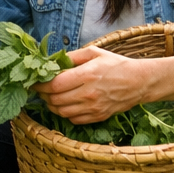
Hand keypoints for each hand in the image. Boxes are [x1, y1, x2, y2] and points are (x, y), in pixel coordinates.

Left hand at [32, 46, 152, 123]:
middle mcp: (89, 93)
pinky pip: (74, 119)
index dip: (40, 84)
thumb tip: (52, 61)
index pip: (54, 84)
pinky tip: (64, 104)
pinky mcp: (98, 117)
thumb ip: (72, 56)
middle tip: (39, 88)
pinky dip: (64, 113)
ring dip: (51, 105)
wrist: (139, 82)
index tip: (33, 81)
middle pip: (55, 100)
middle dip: (43, 95)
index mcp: (87, 75)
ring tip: (49, 96)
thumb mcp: (94, 52)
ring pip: (62, 112)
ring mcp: (94, 108)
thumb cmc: (116, 64)